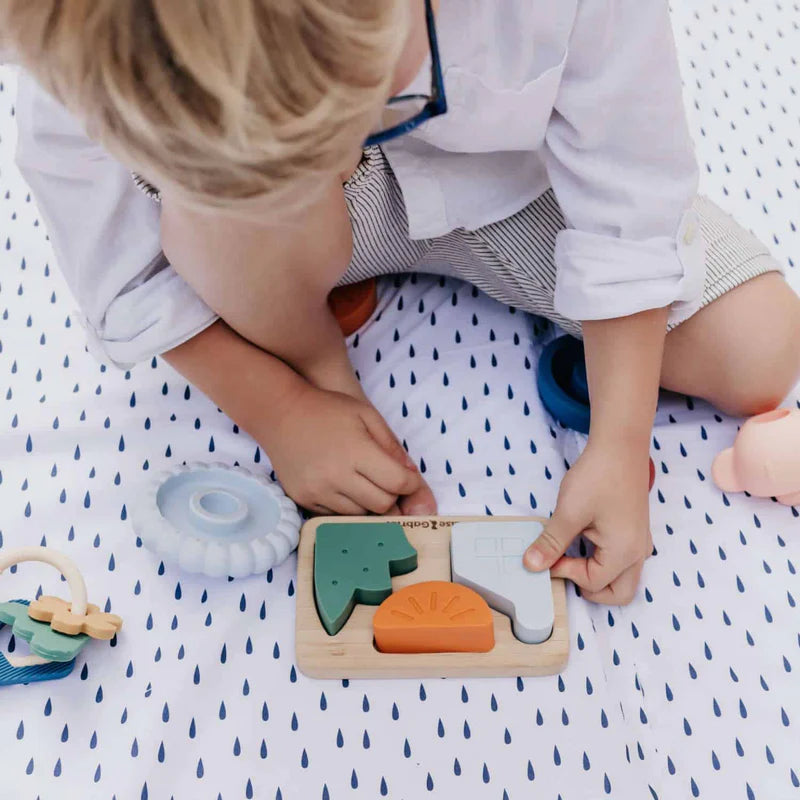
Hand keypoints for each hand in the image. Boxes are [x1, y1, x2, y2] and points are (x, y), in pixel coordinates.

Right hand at [261, 382, 436, 516]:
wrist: (280, 413)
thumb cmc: (327, 410)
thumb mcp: (366, 415)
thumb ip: (392, 445)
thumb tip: (412, 476)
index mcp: (357, 452)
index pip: (397, 483)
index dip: (411, 484)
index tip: (409, 480)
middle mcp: (337, 476)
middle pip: (382, 505)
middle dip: (392, 496)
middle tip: (388, 484)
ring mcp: (318, 491)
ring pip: (361, 515)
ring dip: (369, 504)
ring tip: (366, 485)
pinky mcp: (304, 500)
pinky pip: (336, 516)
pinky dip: (347, 507)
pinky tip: (345, 489)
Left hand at [523, 439, 652, 604]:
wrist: (620, 446)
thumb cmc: (598, 476)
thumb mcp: (569, 512)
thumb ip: (551, 543)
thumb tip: (532, 565)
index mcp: (624, 552)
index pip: (592, 582)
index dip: (564, 572)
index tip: (546, 555)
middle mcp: (638, 553)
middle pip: (618, 593)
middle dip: (589, 589)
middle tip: (563, 569)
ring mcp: (640, 542)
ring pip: (622, 579)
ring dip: (597, 577)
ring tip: (570, 558)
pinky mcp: (635, 531)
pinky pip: (623, 561)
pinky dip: (603, 563)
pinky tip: (583, 545)